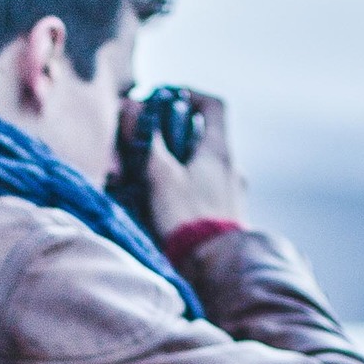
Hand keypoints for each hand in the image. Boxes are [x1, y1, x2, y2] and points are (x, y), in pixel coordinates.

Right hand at [137, 90, 247, 241]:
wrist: (214, 267)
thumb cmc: (188, 218)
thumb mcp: (161, 175)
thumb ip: (146, 140)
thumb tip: (131, 107)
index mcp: (220, 151)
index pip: (214, 106)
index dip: (191, 96)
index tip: (167, 101)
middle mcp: (231, 168)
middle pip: (206, 137)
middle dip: (177, 136)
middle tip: (152, 145)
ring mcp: (232, 193)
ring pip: (205, 166)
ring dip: (181, 166)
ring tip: (155, 178)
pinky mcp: (228, 217)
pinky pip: (207, 192)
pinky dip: (188, 189)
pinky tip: (169, 204)